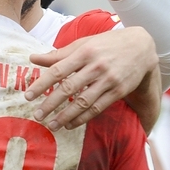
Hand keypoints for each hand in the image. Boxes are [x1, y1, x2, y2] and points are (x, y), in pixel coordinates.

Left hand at [24, 27, 157, 129]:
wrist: (141, 47)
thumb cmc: (106, 44)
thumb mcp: (83, 43)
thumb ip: (59, 54)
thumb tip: (33, 58)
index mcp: (84, 52)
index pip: (57, 70)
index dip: (41, 84)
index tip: (28, 96)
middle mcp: (96, 66)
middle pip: (69, 88)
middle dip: (50, 103)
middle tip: (37, 115)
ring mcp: (108, 80)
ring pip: (83, 101)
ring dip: (66, 116)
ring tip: (52, 125)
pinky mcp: (118, 91)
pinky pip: (98, 108)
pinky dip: (83, 118)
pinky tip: (70, 124)